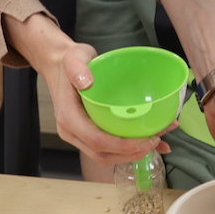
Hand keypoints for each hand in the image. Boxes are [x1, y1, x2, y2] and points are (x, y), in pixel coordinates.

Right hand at [5, 14, 170, 167]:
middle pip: (103, 154)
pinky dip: (128, 150)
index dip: (122, 146)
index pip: (97, 140)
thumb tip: (87, 82)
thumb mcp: (73, 58)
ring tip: (156, 142)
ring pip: (106, 155)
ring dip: (131, 154)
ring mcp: (78, 135)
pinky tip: (148, 144)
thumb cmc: (68, 63)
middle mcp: (71, 131)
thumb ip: (77, 69)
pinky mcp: (87, 134)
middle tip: (156, 141)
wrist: (58, 67)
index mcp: (68, 117)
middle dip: (131, 153)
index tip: (145, 140)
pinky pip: (107, 148)